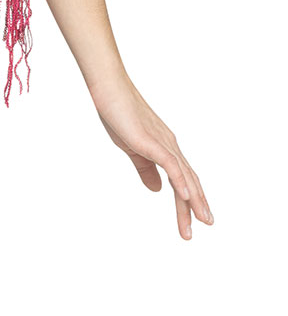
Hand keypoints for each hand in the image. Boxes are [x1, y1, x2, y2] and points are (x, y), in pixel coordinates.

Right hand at [90, 72, 213, 240]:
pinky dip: (180, 182)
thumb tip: (158, 190)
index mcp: (165, 149)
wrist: (109, 90)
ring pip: (184, 177)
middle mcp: (170, 147)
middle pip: (188, 181)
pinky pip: (171, 165)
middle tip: (206, 225)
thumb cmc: (118, 115)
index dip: (190, 200)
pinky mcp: (152, 142)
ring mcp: (163, 144)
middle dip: (197, 206)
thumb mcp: (132, 148)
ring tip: (200, 221)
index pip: (182, 179)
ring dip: (193, 200)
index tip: (196, 220)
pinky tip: (185, 197)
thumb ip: (145, 169)